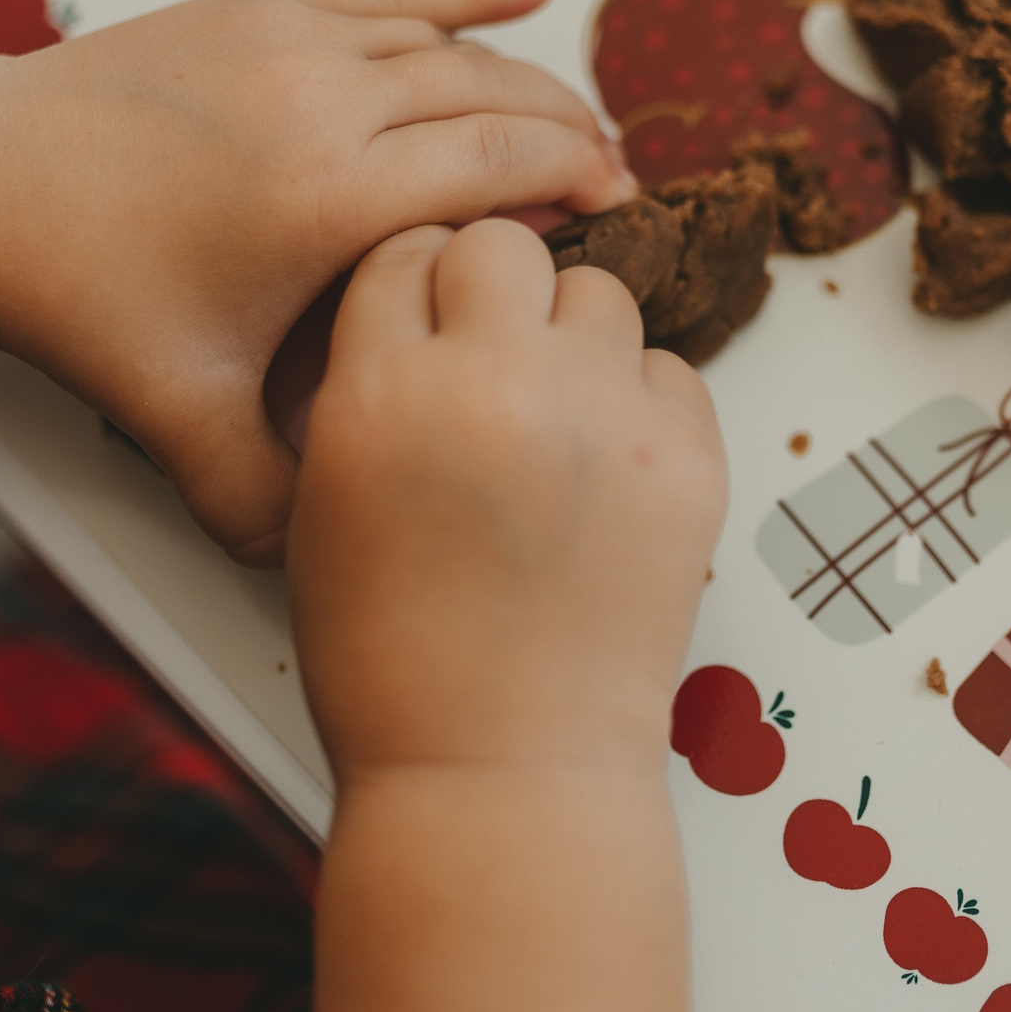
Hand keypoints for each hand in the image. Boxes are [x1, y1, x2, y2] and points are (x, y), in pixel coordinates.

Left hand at [0, 0, 636, 564]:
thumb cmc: (79, 292)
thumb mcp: (178, 419)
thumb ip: (265, 500)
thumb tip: (331, 562)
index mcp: (332, 198)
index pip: (503, 170)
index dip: (579, 187)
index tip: (620, 215)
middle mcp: (329, 103)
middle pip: (498, 100)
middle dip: (571, 136)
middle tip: (613, 178)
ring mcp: (294, 42)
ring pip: (454, 44)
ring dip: (528, 76)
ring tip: (576, 117)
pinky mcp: (261, 7)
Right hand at [286, 219, 725, 780]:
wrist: (497, 766)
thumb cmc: (393, 660)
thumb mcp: (323, 504)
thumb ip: (366, 392)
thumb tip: (419, 319)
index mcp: (380, 391)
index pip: (403, 253)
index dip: (416, 286)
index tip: (429, 322)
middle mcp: (492, 381)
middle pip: (501, 245)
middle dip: (493, 289)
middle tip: (494, 357)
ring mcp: (601, 415)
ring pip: (598, 294)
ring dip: (574, 340)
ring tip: (556, 421)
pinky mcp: (687, 458)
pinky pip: (673, 369)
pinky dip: (644, 404)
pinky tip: (609, 470)